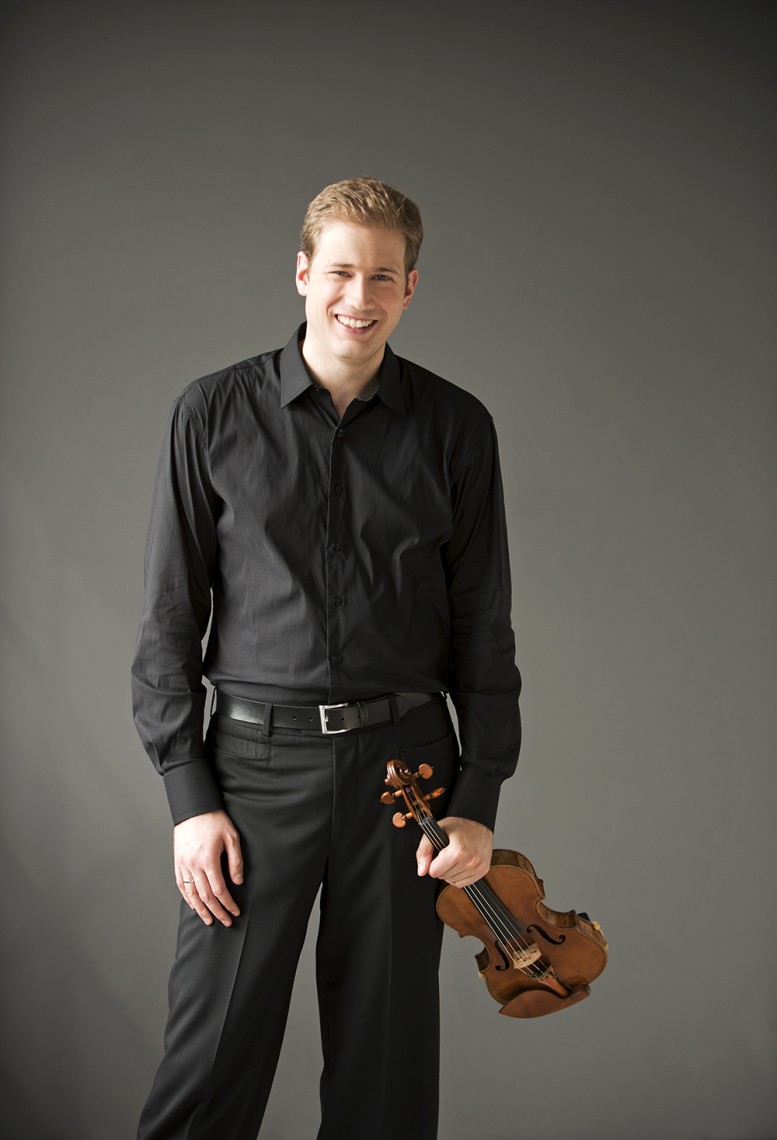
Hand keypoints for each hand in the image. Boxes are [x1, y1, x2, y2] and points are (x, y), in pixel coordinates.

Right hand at [174, 810, 243, 926]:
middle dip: (216, 911)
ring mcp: (183, 864)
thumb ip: (235, 861)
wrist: (194, 808)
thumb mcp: (232, 837)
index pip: (219, 890)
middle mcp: (193, 865)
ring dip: (200, 909)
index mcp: (208, 860)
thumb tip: (238, 882)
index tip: (235, 911)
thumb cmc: (214, 820)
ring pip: (191, 894)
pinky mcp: (177, 862)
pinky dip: (187, 898)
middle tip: (226, 921)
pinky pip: (180, 885)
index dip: (228, 903)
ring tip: (209, 920)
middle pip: (205, 896)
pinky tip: (194, 905)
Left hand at [416, 817, 492, 886]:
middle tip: (446, 853)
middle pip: (443, 877)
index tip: (437, 854)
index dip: (432, 863)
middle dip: (441, 867)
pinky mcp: (482, 871)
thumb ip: (424, 850)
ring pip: (452, 881)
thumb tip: (421, 871)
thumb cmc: (458, 826)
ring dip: (449, 872)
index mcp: (458, 850)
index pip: (434, 871)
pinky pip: (462, 883)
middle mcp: (470, 861)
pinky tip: (460, 863)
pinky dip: (457, 876)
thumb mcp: (437, 830)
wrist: (480, 824)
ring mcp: (478, 867)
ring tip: (453, 857)